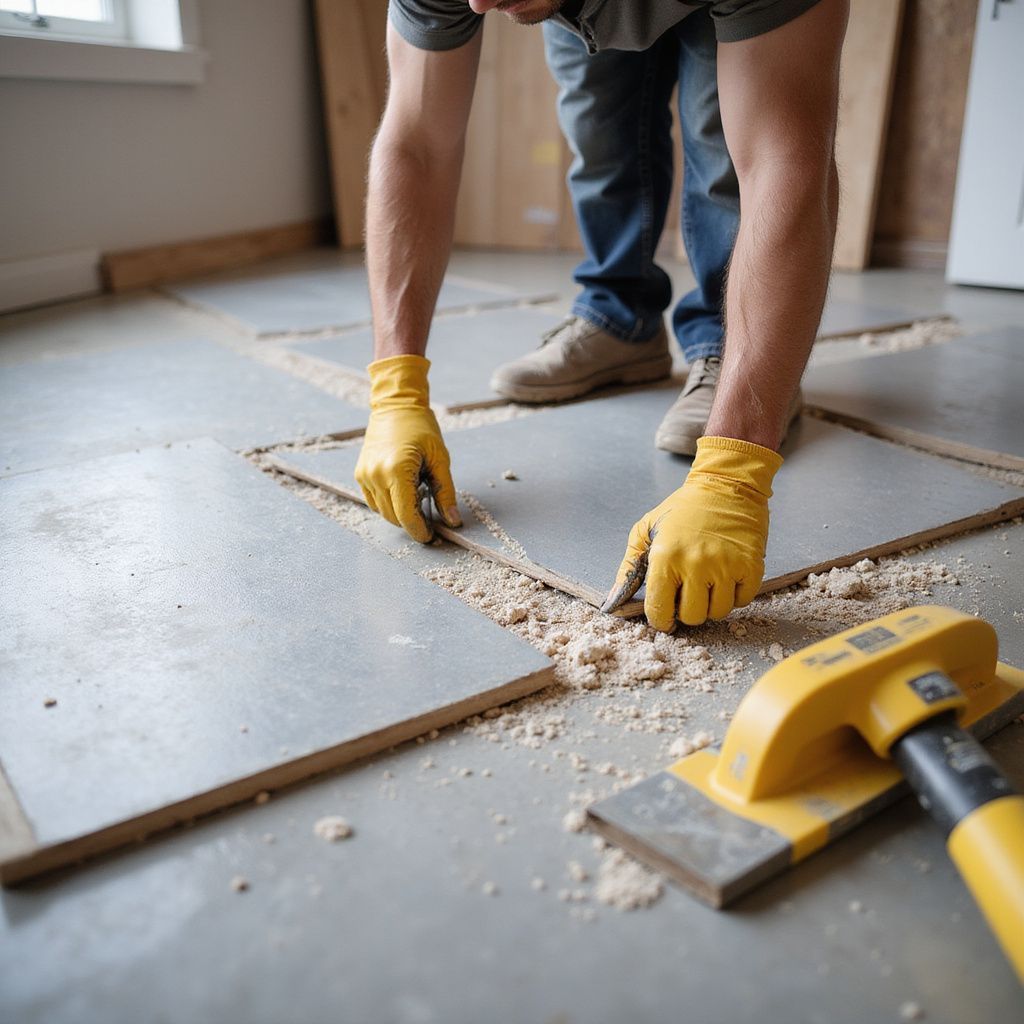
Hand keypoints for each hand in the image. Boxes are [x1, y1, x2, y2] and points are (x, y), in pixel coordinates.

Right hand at [355, 355, 461, 542]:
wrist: (396, 405)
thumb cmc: (422, 428)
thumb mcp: (440, 459)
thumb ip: (446, 492)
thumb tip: (453, 521)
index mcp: (397, 470)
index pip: (406, 515)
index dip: (420, 530)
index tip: (432, 536)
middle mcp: (376, 475)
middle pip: (394, 517)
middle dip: (413, 524)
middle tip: (432, 521)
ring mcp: (365, 475)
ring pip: (383, 512)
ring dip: (401, 514)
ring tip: (419, 501)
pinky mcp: (360, 474)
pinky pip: (374, 501)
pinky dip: (390, 504)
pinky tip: (404, 493)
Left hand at [603, 437, 781, 629]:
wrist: (726, 485)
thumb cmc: (682, 509)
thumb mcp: (645, 530)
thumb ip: (629, 568)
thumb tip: (614, 601)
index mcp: (665, 557)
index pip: (660, 611)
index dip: (660, 619)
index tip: (665, 615)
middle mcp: (696, 564)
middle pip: (692, 617)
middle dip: (687, 610)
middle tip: (688, 591)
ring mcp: (726, 566)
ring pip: (718, 613)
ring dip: (712, 604)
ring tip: (708, 581)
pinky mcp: (751, 565)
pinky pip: (743, 601)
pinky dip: (735, 595)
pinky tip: (727, 576)